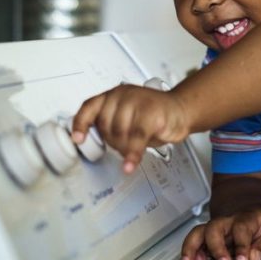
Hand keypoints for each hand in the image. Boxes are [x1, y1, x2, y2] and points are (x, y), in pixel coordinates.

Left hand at [71, 84, 190, 173]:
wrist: (181, 110)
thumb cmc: (153, 115)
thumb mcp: (127, 116)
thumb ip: (110, 125)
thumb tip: (92, 142)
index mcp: (113, 95)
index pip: (90, 107)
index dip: (81, 124)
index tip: (78, 139)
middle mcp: (123, 95)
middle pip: (106, 125)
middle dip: (114, 141)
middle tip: (126, 144)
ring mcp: (138, 102)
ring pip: (120, 133)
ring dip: (126, 148)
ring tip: (136, 147)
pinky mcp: (153, 113)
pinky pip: (137, 137)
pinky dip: (133, 153)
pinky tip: (130, 164)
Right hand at [180, 207, 260, 259]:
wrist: (256, 212)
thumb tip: (254, 257)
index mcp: (247, 218)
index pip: (241, 229)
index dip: (241, 245)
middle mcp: (228, 222)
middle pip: (215, 227)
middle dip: (216, 246)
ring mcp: (216, 229)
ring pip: (199, 232)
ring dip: (192, 247)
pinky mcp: (208, 237)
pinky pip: (194, 240)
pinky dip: (188, 251)